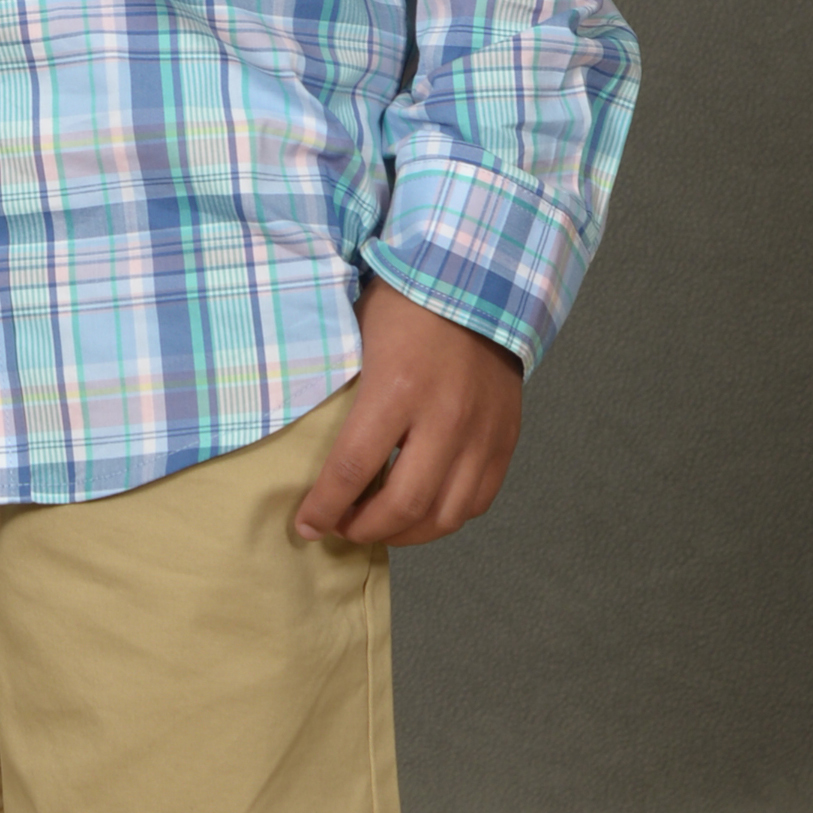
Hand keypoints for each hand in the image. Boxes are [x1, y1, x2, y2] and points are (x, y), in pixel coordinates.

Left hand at [295, 276, 522, 546]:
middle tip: (342, 528)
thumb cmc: (408, 301)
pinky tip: (423, 509)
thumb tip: (314, 445)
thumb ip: (344, 392)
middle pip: (403, 506)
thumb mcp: (361, 335)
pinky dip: (447, 516)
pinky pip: (478, 501)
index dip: (325, 507)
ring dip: (407, 534)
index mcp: (397, 388)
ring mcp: (481, 433)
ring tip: (380, 526)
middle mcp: (444, 419)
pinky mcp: (505, 438)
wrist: (479, 278)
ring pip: (445, 515)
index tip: (307, 525)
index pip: (352, 468)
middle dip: (364, 529)